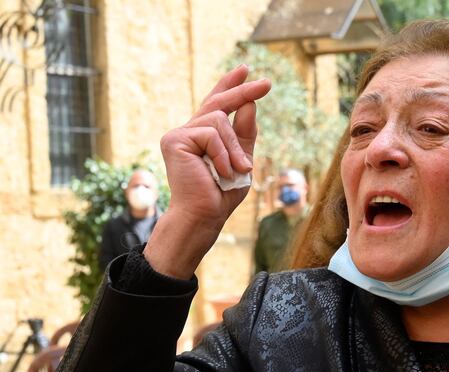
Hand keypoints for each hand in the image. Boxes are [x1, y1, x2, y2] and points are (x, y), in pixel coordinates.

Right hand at [160, 64, 269, 226]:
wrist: (204, 215)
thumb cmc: (221, 195)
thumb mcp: (242, 161)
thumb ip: (244, 134)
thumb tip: (249, 104)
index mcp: (203, 137)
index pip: (215, 105)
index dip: (229, 86)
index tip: (244, 71)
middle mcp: (188, 132)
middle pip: (217, 102)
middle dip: (243, 91)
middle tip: (267, 84)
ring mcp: (179, 135)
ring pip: (218, 120)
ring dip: (234, 147)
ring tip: (237, 170)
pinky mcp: (174, 140)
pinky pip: (211, 133)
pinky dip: (223, 154)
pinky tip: (220, 172)